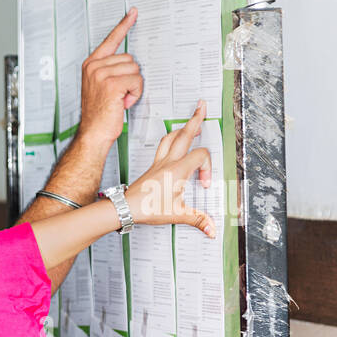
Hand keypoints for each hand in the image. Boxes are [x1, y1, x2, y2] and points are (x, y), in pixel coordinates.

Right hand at [79, 8, 142, 146]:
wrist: (93, 133)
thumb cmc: (99, 113)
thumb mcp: (100, 86)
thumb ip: (110, 70)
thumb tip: (130, 62)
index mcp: (91, 65)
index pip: (111, 40)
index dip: (123, 26)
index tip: (133, 12)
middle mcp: (94, 66)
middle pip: (130, 59)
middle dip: (131, 77)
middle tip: (119, 94)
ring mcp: (101, 74)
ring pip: (135, 70)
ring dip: (133, 86)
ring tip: (120, 99)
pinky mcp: (111, 84)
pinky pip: (137, 81)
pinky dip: (135, 93)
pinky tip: (123, 103)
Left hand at [124, 99, 215, 237]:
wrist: (125, 208)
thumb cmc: (146, 209)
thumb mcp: (176, 214)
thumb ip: (197, 219)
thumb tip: (211, 229)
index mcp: (177, 170)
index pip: (201, 156)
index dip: (208, 168)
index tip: (203, 184)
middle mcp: (168, 162)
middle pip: (184, 134)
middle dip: (195, 119)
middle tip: (202, 106)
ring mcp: (158, 162)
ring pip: (171, 137)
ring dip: (182, 127)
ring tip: (191, 121)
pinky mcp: (152, 166)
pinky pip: (163, 145)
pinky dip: (171, 138)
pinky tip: (173, 140)